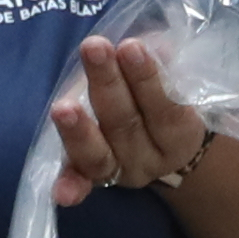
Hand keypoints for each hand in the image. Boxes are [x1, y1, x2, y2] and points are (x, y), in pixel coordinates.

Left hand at [51, 38, 222, 202]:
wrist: (159, 149)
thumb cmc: (158, 101)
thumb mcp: (170, 81)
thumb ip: (162, 63)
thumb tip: (156, 45)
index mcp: (178, 136)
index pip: (165, 109)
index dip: (147, 78)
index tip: (130, 46)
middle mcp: (148, 159)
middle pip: (127, 124)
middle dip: (109, 83)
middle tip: (94, 48)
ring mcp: (118, 172)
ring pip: (99, 153)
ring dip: (79, 130)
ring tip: (63, 108)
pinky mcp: (91, 178)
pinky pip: (81, 182)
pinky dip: (71, 186)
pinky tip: (61, 192)